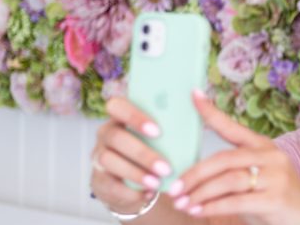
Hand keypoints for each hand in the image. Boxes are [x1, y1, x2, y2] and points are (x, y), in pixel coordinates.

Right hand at [91, 98, 171, 212]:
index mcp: (121, 117)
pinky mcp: (99, 179)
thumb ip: (172, 127)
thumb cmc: (155, 152)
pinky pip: (110, 183)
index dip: (135, 117)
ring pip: (109, 160)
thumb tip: (200, 111)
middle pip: (115, 136)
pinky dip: (130, 190)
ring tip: (158, 183)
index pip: (118, 106)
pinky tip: (147, 193)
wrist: (134, 183)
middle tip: (166, 167)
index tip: (158, 132)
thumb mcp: (162, 139)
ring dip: (136, 173)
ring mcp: (99, 156)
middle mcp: (106, 134)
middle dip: (142, 152)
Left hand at [165, 90, 299, 224]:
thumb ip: (233, 172)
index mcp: (264, 146)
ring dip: (200, 194)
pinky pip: (235, 201)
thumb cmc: (276, 200)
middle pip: (224, 159)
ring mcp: (276, 177)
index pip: (233, 127)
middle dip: (194, 175)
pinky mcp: (275, 198)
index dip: (212, 112)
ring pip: (227, 180)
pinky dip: (212, 207)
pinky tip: (198, 212)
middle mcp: (271, 156)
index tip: (193, 95)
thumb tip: (191, 177)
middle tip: (174, 189)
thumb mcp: (257, 179)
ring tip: (182, 204)